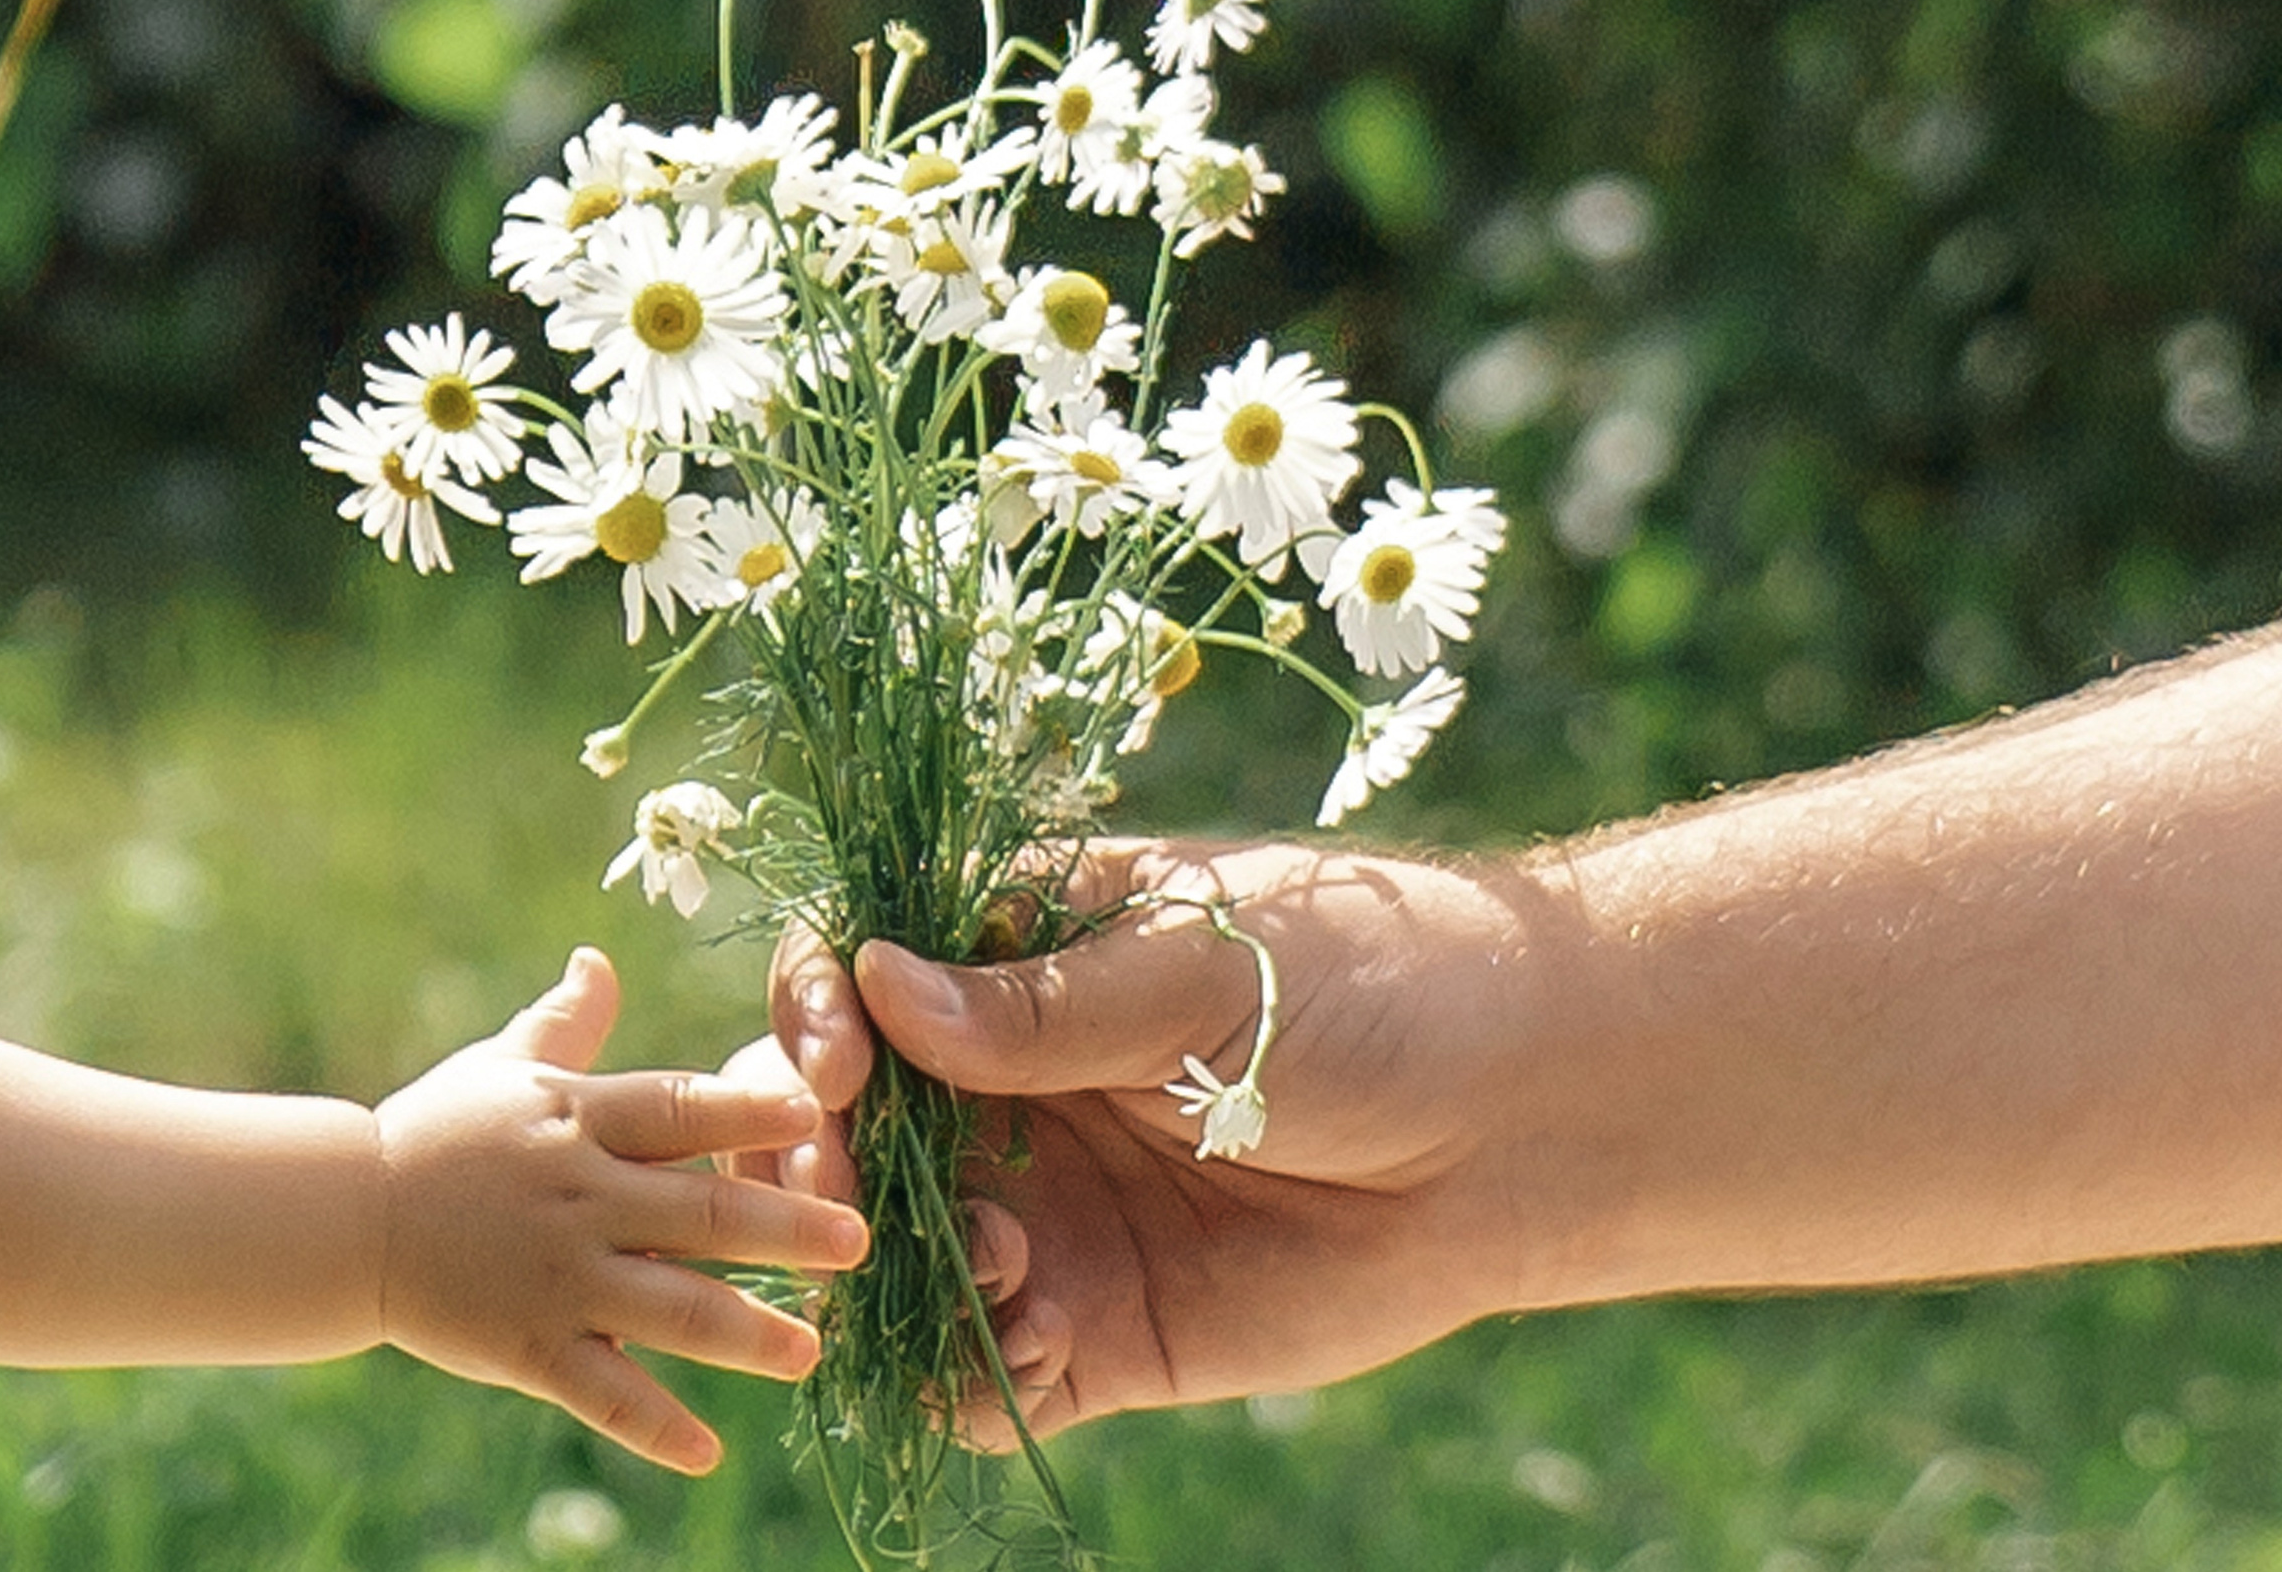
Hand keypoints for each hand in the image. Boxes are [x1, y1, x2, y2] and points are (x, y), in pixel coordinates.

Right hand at [376, 947, 870, 1473]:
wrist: (342, 1218)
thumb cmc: (437, 1132)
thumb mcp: (501, 1066)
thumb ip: (566, 1022)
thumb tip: (597, 956)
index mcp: (581, 1122)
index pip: (678, 1110)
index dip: (747, 1114)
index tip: (816, 1114)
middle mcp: (580, 1199)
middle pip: (699, 1216)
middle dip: (786, 1230)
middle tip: (860, 1242)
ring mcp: (555, 1278)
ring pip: (669, 1310)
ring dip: (746, 1336)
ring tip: (811, 1353)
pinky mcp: (526, 1346)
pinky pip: (602, 1393)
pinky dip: (655, 1426)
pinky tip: (709, 1451)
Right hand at [761, 838, 1540, 1439]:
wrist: (1518, 1124)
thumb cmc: (1371, 987)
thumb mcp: (1200, 970)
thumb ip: (1040, 1003)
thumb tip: (874, 984)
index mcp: (1019, 964)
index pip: (858, 978)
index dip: (815, 1017)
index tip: (833, 1065)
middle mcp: (1008, 1089)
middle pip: (844, 1129)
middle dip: (820, 1161)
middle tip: (847, 1189)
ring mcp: (1045, 1209)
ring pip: (892, 1257)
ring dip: (891, 1272)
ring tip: (997, 1262)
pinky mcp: (1096, 1326)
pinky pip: (979, 1369)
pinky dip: (967, 1369)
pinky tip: (1040, 1337)